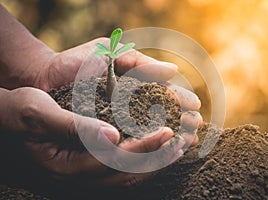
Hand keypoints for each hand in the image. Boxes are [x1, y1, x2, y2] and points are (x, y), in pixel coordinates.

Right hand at [0, 87, 182, 186]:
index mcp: (66, 163)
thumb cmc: (20, 109)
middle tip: (182, 142)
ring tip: (179, 146)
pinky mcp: (90, 161)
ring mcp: (85, 170)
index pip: (112, 160)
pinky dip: (144, 157)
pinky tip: (158, 146)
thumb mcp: (40, 112)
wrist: (11, 114)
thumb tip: (112, 135)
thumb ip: (74, 126)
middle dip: (157, 158)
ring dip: (155, 160)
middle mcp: (78, 172)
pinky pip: (123, 166)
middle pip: (125, 173)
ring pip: (127, 173)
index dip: (142, 148)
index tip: (166, 132)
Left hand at [39, 38, 201, 144]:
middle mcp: (129, 109)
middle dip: (181, 123)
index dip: (181, 102)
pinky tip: (161, 153)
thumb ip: (141, 63)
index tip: (196, 107)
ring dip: (170, 140)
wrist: (46, 76)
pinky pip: (127, 148)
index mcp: (135, 88)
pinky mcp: (104, 139)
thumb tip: (174, 70)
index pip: (164, 97)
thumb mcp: (112, 54)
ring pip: (148, 136)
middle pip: (162, 119)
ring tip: (186, 142)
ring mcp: (118, 125)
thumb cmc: (79, 63)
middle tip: (196, 128)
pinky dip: (145, 151)